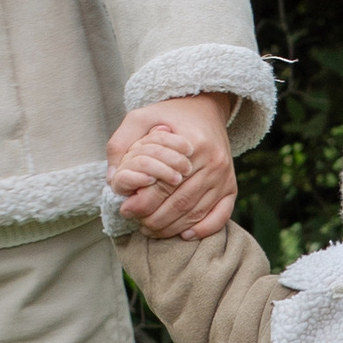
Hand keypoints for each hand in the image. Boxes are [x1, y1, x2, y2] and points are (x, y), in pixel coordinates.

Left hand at [106, 91, 237, 238]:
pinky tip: (185, 235)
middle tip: (137, 224)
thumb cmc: (168, 116)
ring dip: (172, 228)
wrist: (204, 108)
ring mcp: (224, 176)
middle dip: (154, 220)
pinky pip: (221, 215)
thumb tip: (111, 179)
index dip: (143, 202)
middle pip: (180, 203)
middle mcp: (213, 162)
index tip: (125, 209)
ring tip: (151, 230)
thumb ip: (121, 144)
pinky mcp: (231, 186)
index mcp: (192, 145)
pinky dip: (204, 229)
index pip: (164, 185)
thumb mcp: (140, 118)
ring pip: (196, 213)